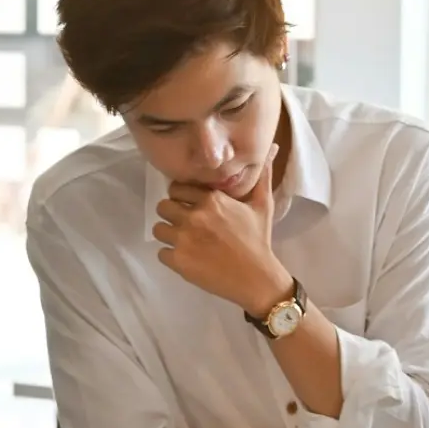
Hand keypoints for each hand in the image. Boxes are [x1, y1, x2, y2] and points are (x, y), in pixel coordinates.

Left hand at [152, 151, 289, 313]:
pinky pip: (161, 253)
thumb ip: (261, 176)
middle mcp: (194, 216)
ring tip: (184, 242)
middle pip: (163, 206)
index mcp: (211, 199)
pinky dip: (171, 256)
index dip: (181, 197)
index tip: (189, 206)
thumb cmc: (259, 240)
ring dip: (168, 235)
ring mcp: (184, 239)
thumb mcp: (263, 205)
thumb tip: (271, 149)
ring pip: (158, 229)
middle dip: (172, 214)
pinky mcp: (179, 261)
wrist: (257, 278)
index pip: (177, 188)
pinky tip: (187, 258)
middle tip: (185, 225)